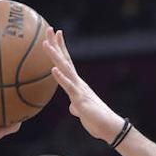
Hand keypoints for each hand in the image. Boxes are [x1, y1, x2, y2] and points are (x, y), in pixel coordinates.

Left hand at [42, 28, 123, 142]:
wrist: (108, 127)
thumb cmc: (96, 120)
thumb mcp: (81, 112)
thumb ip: (76, 107)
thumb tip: (72, 107)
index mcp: (77, 85)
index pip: (66, 63)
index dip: (60, 48)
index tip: (55, 34)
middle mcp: (78, 83)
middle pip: (64, 60)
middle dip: (56, 45)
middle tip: (48, 29)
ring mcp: (79, 89)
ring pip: (65, 70)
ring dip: (55, 56)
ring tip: (46, 44)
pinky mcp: (80, 99)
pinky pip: (69, 87)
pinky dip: (61, 78)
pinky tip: (53, 70)